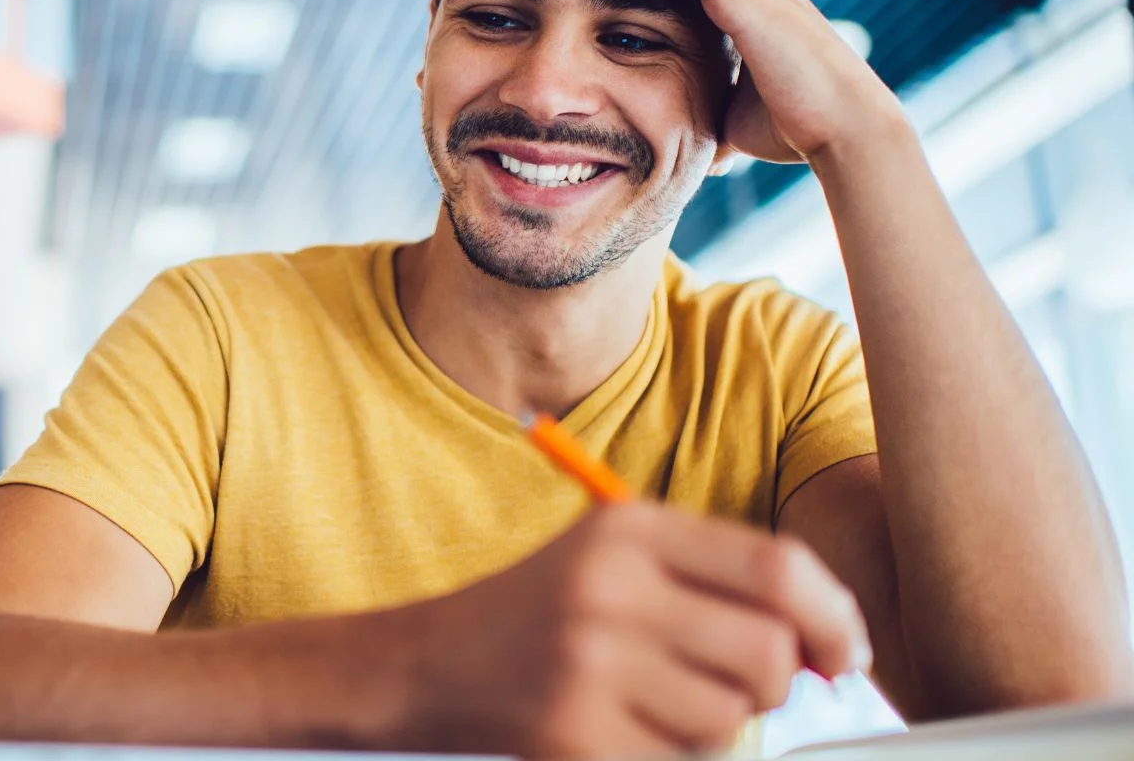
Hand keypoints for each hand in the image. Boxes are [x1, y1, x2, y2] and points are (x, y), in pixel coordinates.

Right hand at [388, 502, 871, 757]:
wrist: (425, 666)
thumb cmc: (542, 614)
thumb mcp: (617, 558)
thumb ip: (718, 581)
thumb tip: (829, 647)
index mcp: (629, 529)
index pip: (778, 567)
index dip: (833, 617)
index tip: (842, 655)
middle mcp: (609, 586)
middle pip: (768, 651)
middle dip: (772, 683)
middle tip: (730, 685)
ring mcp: (588, 663)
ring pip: (731, 717)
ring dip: (713, 727)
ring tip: (654, 706)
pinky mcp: (573, 734)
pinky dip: (668, 759)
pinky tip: (622, 734)